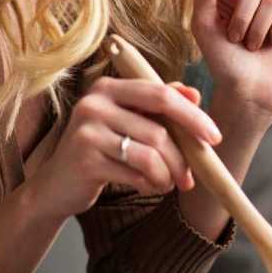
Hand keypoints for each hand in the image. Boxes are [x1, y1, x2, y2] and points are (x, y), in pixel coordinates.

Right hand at [31, 77, 221, 218]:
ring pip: (150, 154)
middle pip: (159, 129)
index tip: (214, 137)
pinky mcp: (85, 159)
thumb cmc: (100, 148)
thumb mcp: (128, 121)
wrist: (57, 184)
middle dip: (183, 157)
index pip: (160, 94)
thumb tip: (194, 94)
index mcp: (108, 87)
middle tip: (191, 178)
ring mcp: (87, 130)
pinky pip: (135, 174)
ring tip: (165, 184)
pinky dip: (150, 184)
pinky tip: (146, 186)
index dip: (192, 116)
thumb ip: (158, 105)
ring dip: (166, 176)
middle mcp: (95, 102)